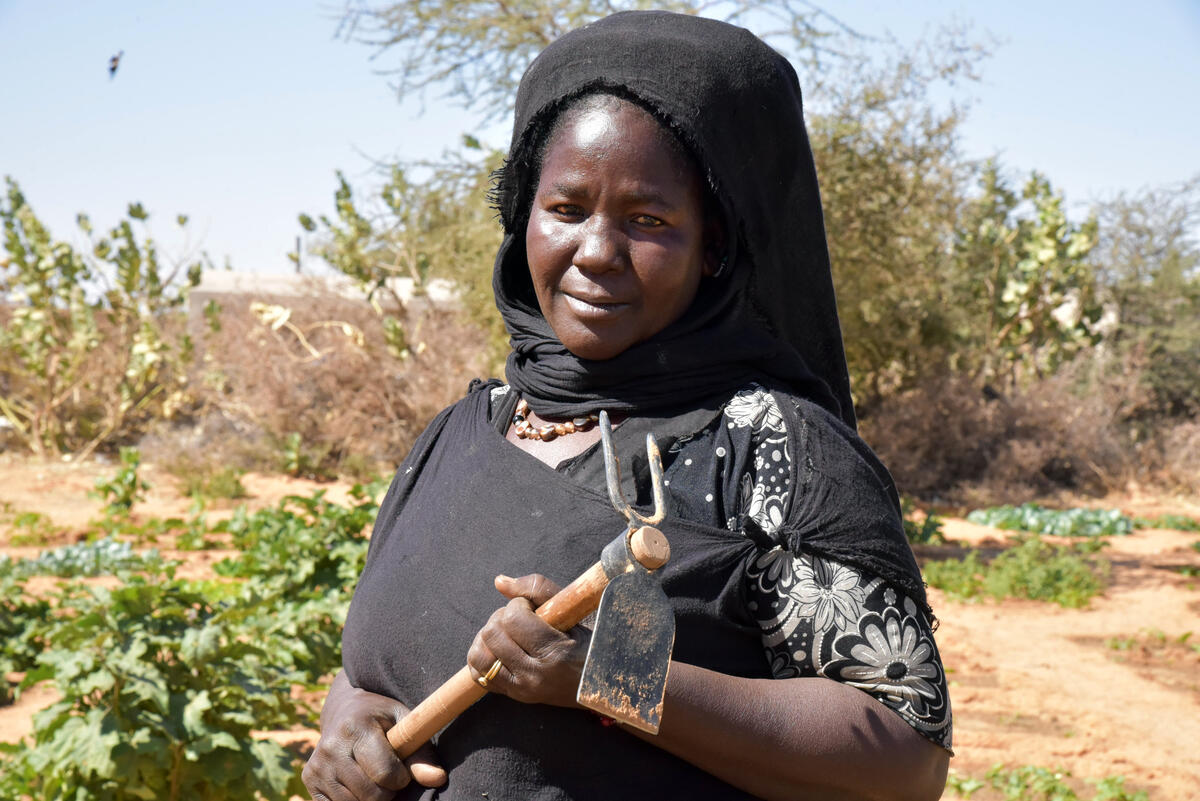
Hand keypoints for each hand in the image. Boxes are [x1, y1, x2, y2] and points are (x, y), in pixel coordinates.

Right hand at [303, 671, 445, 800]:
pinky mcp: (309, 780)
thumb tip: (437, 779)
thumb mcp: (404, 724)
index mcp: (355, 727)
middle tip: (388, 774)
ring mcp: (316, 766)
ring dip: (371, 798)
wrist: (344, 710)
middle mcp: (330, 746)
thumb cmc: (382, 718)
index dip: (402, 777)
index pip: (385, 774)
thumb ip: (421, 753)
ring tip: (372, 776)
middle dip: (387, 791)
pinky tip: (357, 783)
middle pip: (371, 795)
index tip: (402, 768)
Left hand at [466, 573, 590, 708]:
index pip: (513, 618)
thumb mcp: (573, 613)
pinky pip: (479, 675)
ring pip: (479, 655)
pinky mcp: (515, 696)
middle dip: (503, 617)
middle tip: (522, 619)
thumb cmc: (590, 643)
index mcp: (554, 652)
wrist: (605, 682)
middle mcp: (534, 675)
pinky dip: (483, 658)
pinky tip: (499, 649)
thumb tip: (499, 581)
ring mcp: (522, 690)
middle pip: (492, 634)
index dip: (519, 604)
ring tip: (508, 633)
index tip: (533, 607)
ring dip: (489, 638)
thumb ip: (537, 589)